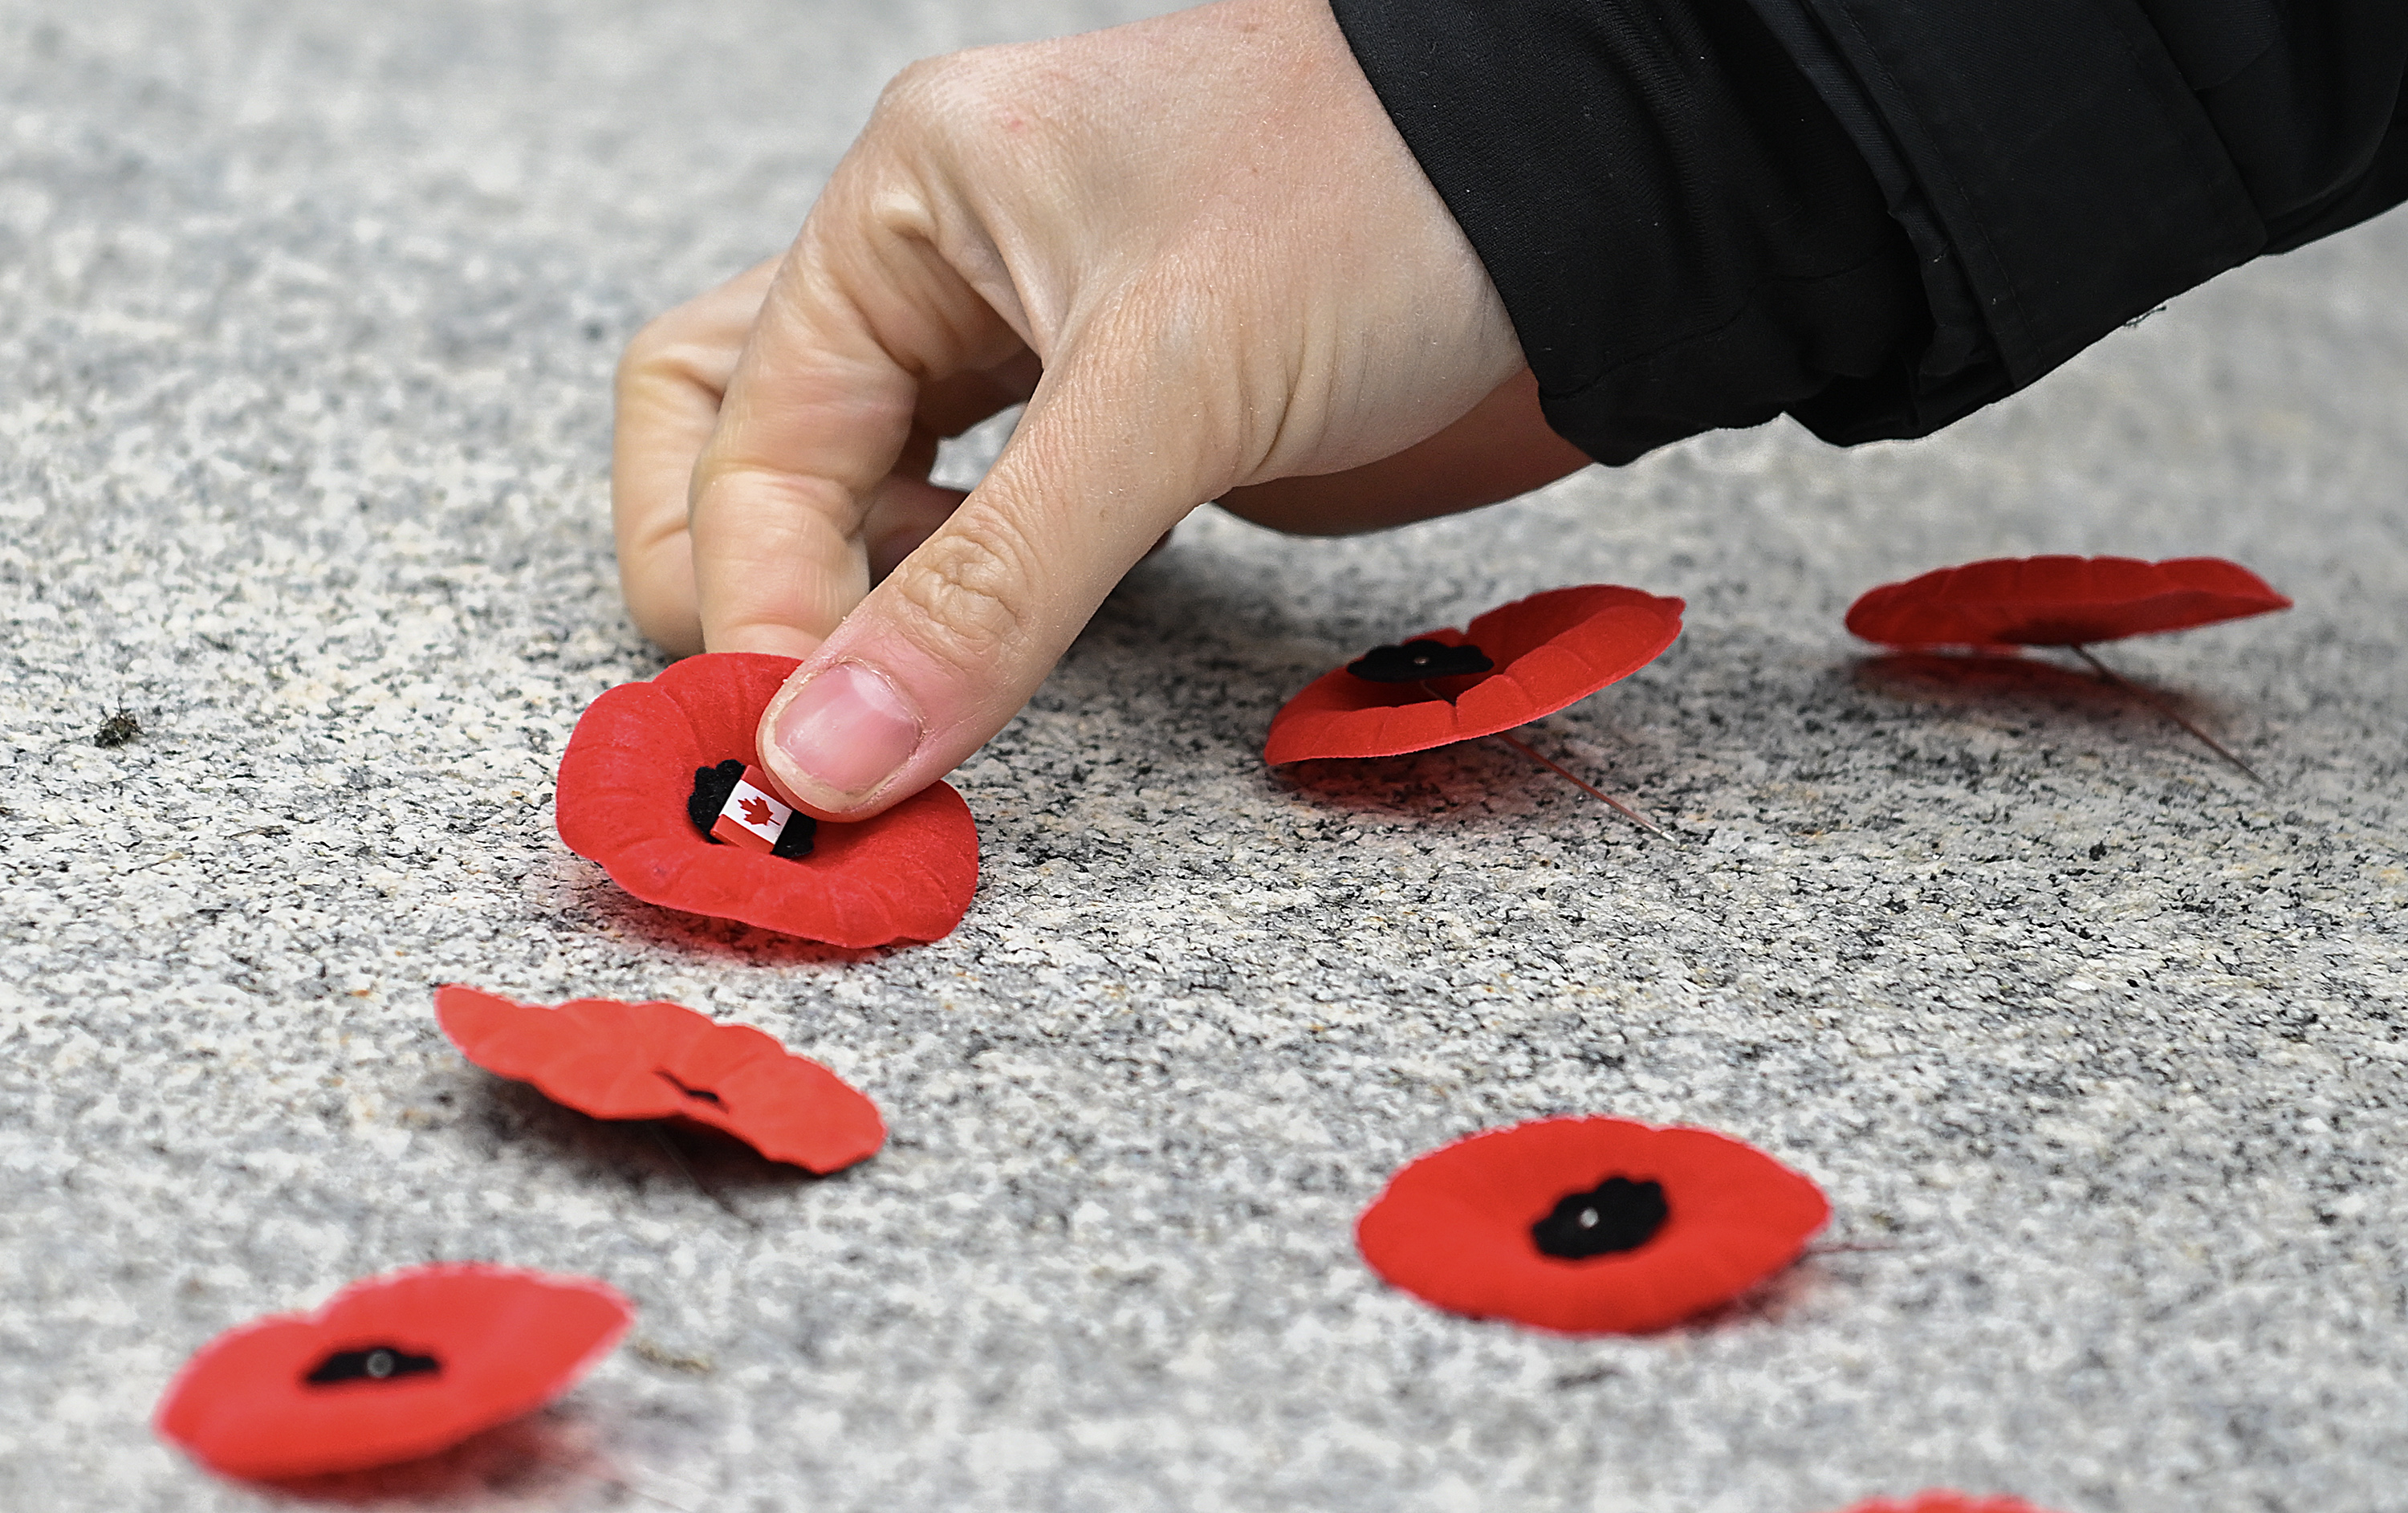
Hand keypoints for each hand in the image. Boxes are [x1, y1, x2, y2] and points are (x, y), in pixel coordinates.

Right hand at [613, 0, 1591, 819]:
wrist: (1596, 196)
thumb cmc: (1391, 196)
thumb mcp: (1169, 384)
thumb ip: (993, 586)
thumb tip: (824, 757)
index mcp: (912, 201)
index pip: (745, 432)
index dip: (754, 605)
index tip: (788, 756)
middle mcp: (943, 269)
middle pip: (736, 439)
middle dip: (737, 587)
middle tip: (792, 737)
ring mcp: (1028, 354)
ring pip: (848, 489)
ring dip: (837, 612)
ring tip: (871, 727)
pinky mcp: (1117, 433)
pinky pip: (973, 530)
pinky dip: (943, 612)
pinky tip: (963, 674)